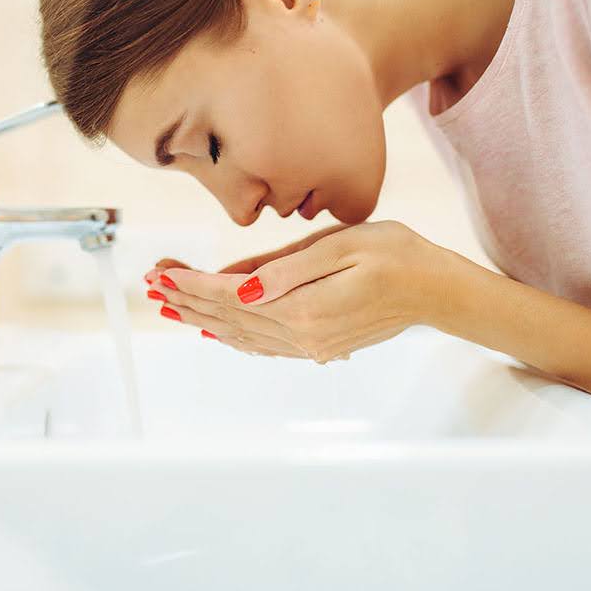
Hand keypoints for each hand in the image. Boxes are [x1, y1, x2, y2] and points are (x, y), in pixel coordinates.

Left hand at [144, 220, 469, 362]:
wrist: (437, 291)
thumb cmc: (397, 256)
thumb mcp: (342, 246)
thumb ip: (287, 269)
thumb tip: (239, 286)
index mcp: (303, 306)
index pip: (230, 295)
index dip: (192, 283)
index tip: (161, 271)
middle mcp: (302, 333)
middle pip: (229, 316)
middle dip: (188, 299)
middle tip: (152, 284)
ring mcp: (310, 344)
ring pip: (241, 333)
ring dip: (203, 318)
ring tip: (171, 304)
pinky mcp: (319, 344)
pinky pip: (264, 343)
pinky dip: (233, 335)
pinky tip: (216, 329)